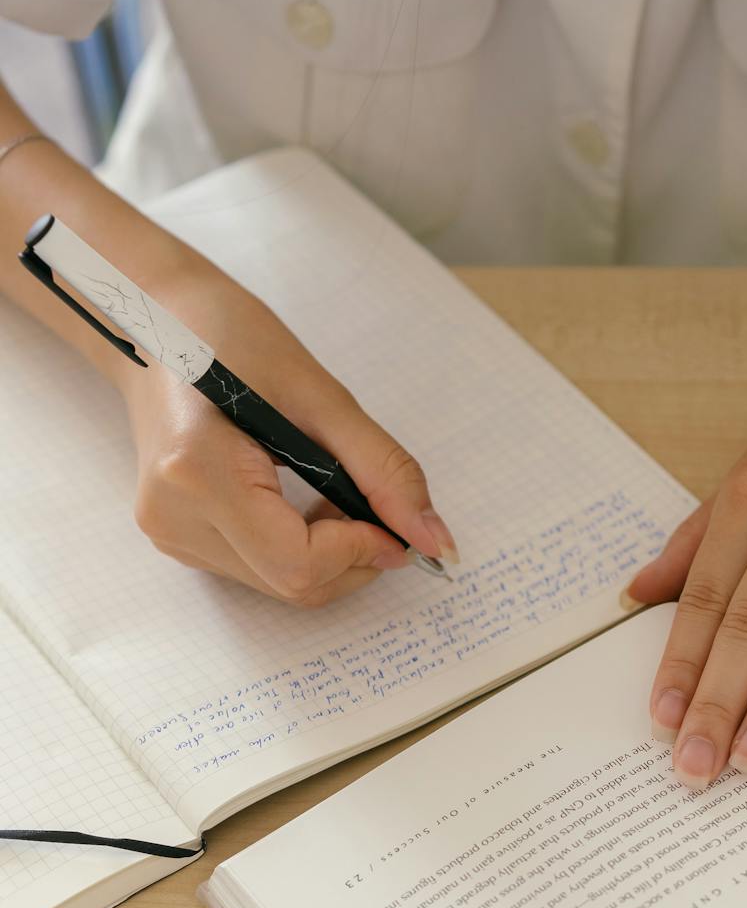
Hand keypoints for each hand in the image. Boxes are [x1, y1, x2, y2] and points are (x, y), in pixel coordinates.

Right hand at [121, 267, 456, 604]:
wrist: (152, 322)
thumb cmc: (228, 338)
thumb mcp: (321, 396)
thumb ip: (384, 471)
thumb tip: (433, 540)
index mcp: (198, 472)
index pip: (297, 563)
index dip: (360, 552)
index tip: (395, 524)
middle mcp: (174, 516)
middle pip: (292, 584)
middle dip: (352, 558)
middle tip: (374, 506)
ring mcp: (169, 533)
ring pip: (280, 585)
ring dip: (328, 554)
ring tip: (328, 490)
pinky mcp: (175, 537)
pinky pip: (259, 569)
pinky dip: (299, 549)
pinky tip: (300, 502)